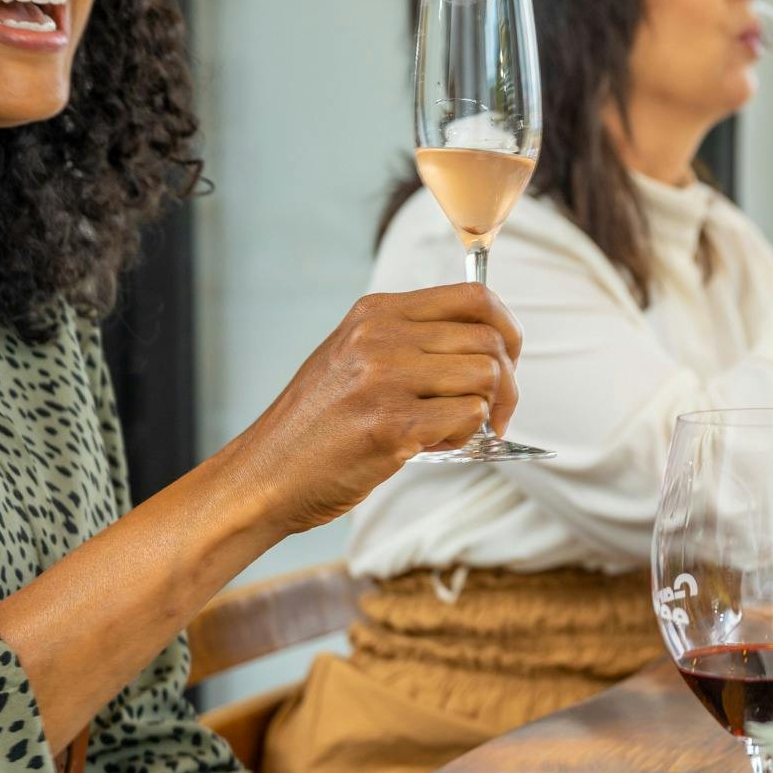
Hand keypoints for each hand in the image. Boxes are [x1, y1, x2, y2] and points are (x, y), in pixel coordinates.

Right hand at [219, 284, 523, 534]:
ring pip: (487, 377)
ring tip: (450, 431)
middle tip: (494, 413)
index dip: (507, 328)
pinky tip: (431, 445)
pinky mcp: (391, 426)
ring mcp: (384, 379)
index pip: (474, 297)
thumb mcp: (354, 357)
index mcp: (376, 313)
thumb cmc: (316, 425)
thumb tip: (488, 344)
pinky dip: (465, 437)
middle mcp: (380, 337)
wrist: (263, 476)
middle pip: (489, 341)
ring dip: (484, 412)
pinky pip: (469, 417)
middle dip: (507, 382)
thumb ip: (411, 341)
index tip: (509, 359)